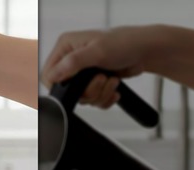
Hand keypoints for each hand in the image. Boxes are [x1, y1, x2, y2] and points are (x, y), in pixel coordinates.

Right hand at [41, 26, 161, 107]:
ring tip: (112, 81)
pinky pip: (92, 100)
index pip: (48, 74)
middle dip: (87, 91)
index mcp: (65, 48)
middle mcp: (70, 60)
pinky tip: (114, 89)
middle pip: (67, 90)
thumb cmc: (124, 44)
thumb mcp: (97, 51)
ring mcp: (82, 73)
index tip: (78, 85)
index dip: (61, 85)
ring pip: (81, 98)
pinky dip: (104, 99)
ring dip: (99, 94)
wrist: (145, 51)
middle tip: (102, 79)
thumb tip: (52, 76)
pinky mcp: (93, 83)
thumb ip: (73, 63)